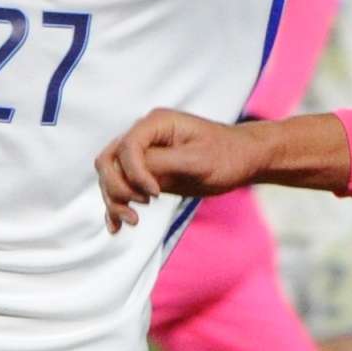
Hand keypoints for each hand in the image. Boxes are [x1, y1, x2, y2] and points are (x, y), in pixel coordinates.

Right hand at [95, 108, 264, 232]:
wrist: (243, 159)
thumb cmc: (226, 155)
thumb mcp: (197, 160)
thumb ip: (163, 163)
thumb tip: (134, 171)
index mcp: (156, 123)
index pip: (127, 148)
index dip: (134, 174)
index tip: (156, 194)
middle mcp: (144, 136)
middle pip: (108, 160)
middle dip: (117, 187)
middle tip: (142, 206)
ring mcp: (143, 155)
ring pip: (110, 176)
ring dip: (114, 200)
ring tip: (133, 221)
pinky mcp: (147, 174)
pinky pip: (121, 188)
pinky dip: (116, 207)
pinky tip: (117, 227)